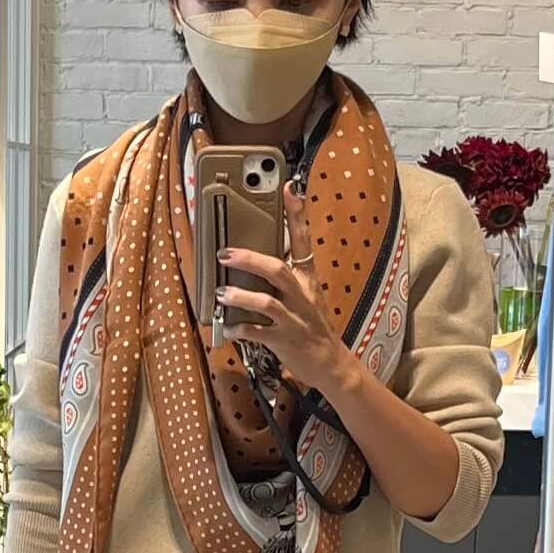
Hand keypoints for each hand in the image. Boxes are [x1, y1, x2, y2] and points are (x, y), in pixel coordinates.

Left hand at [215, 182, 354, 398]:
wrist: (330, 364)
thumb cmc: (312, 326)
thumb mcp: (305, 295)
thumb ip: (284, 276)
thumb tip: (255, 256)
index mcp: (307, 279)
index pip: (303, 240)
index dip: (296, 214)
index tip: (288, 189)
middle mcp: (302, 296)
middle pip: (278, 270)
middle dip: (250, 260)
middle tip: (225, 253)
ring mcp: (294, 319)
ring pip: (267, 302)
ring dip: (241, 296)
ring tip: (222, 293)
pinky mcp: (285, 341)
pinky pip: (258, 333)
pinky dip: (240, 329)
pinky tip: (227, 327)